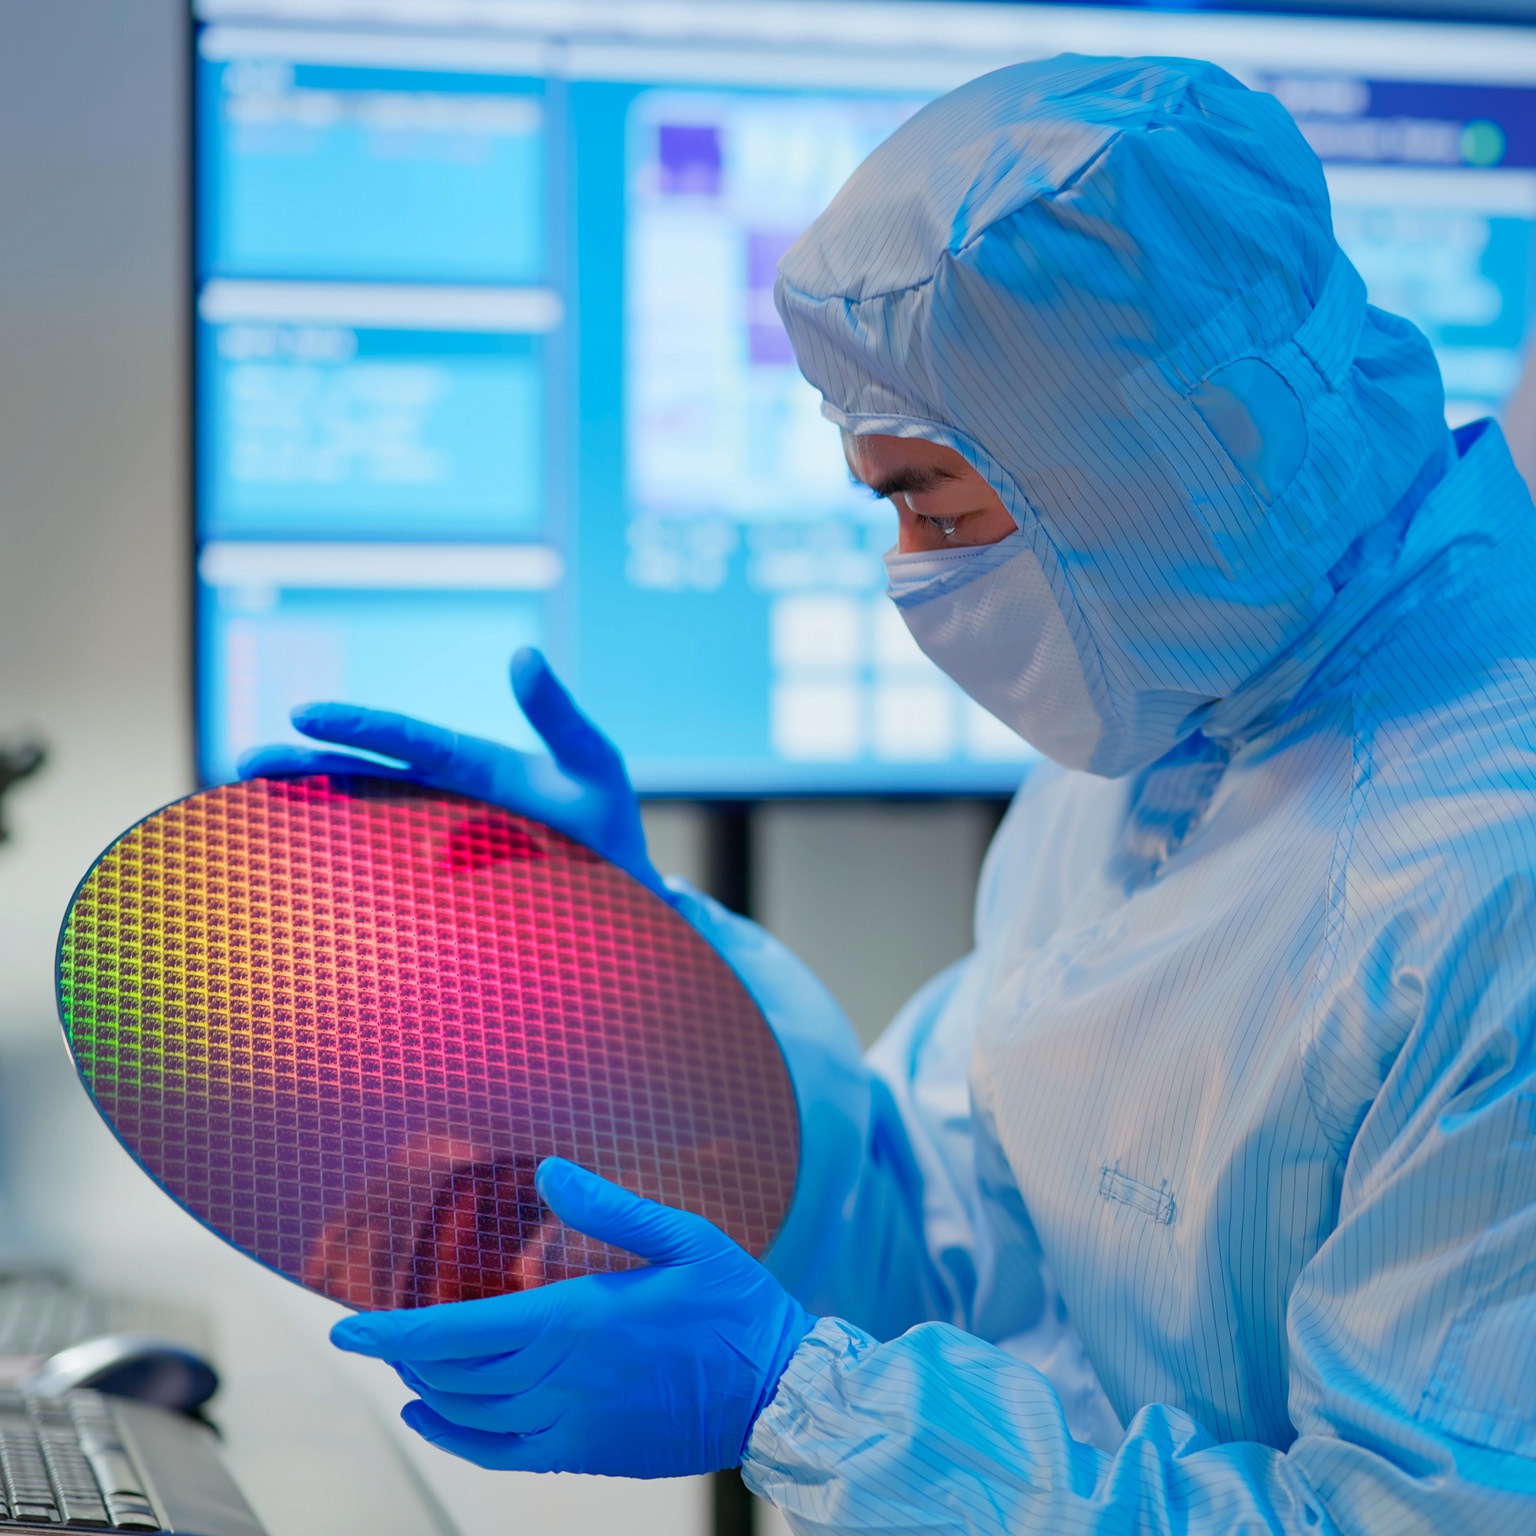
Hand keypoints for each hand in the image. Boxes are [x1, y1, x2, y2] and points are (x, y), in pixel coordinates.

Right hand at [238, 648, 662, 896]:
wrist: (626, 895)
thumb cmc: (609, 827)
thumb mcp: (593, 764)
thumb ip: (559, 715)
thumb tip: (522, 654)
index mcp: (477, 767)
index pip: (412, 742)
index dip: (362, 726)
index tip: (305, 714)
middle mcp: (447, 798)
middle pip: (365, 776)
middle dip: (306, 765)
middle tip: (245, 761)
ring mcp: (438, 840)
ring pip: (360, 819)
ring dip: (306, 810)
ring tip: (243, 799)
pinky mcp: (438, 884)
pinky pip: (379, 872)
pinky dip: (335, 869)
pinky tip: (291, 874)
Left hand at [329, 1158, 815, 1477]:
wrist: (779, 1390)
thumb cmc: (737, 1310)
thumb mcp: (685, 1238)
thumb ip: (610, 1207)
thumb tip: (549, 1170)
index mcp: (582, 1319)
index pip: (462, 1333)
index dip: (397, 1332)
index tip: (349, 1325)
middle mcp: (567, 1378)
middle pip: (455, 1374)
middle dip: (403, 1354)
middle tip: (371, 1332)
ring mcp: (575, 1423)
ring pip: (472, 1412)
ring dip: (427, 1387)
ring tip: (402, 1362)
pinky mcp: (589, 1450)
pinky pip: (503, 1453)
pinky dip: (456, 1438)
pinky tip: (431, 1419)